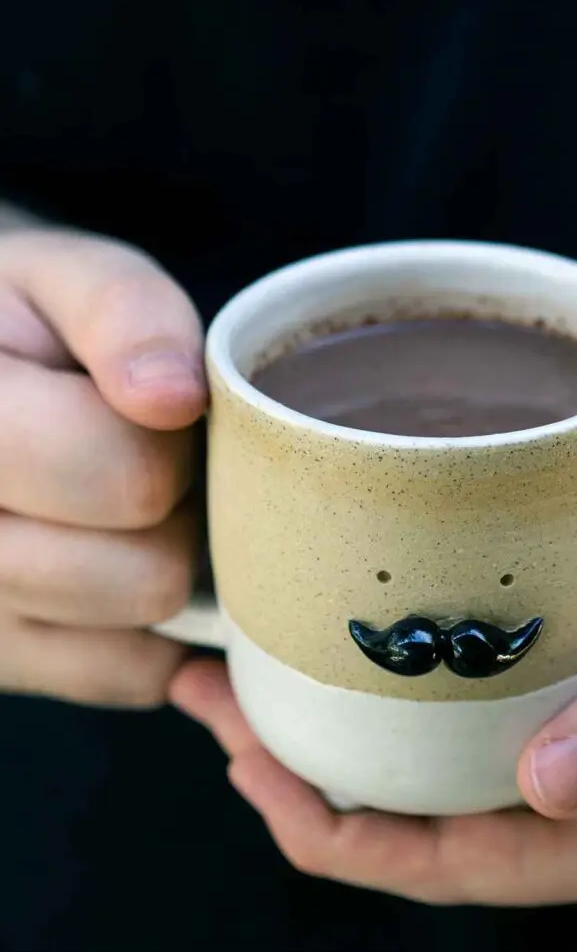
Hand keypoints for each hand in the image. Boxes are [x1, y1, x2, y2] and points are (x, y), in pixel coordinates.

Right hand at [0, 227, 206, 705]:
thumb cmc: (26, 324)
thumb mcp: (69, 279)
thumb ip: (123, 312)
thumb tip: (170, 396)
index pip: (128, 477)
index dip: (175, 441)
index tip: (159, 405)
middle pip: (145, 572)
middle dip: (174, 508)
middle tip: (145, 457)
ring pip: (139, 627)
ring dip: (159, 559)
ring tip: (118, 502)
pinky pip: (122, 673)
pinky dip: (151, 631)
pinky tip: (122, 563)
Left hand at [173, 426, 576, 917]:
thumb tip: (551, 792)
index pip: (462, 870)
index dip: (338, 832)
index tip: (244, 749)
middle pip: (434, 853)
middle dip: (314, 799)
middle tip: (221, 706)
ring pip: (442, 821)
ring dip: (340, 774)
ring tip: (248, 700)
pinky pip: (466, 780)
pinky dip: (389, 749)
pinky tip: (334, 696)